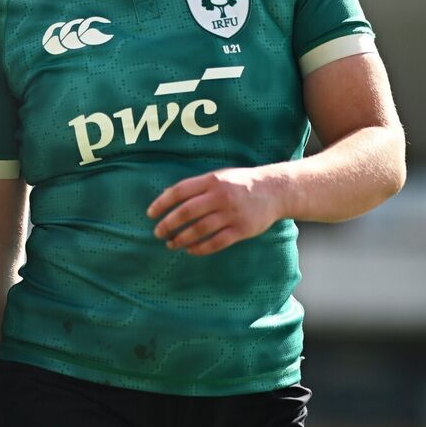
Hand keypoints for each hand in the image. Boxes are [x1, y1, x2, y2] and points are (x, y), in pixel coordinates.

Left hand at [147, 166, 284, 254]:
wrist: (274, 191)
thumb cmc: (240, 183)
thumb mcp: (219, 176)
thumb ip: (196, 187)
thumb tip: (167, 196)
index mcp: (211, 180)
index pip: (179, 191)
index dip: (162, 203)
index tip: (150, 214)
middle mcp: (220, 196)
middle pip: (186, 212)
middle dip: (168, 224)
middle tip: (157, 233)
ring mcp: (231, 214)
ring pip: (199, 230)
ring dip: (181, 239)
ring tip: (171, 244)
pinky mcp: (241, 230)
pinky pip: (216, 242)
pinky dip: (200, 248)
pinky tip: (191, 250)